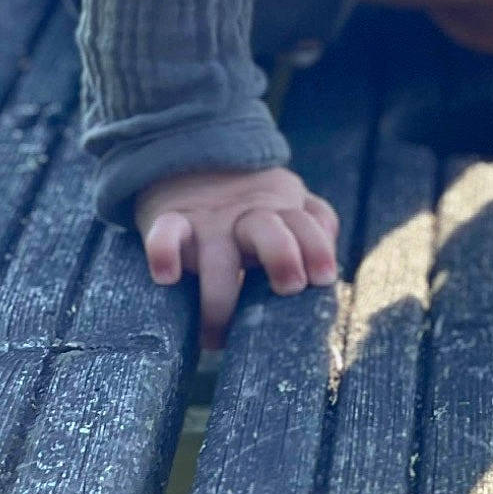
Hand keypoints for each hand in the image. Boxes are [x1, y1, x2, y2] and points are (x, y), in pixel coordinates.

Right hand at [134, 165, 340, 348]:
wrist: (188, 156)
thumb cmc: (249, 201)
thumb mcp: (286, 200)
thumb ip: (314, 222)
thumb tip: (329, 265)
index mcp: (280, 210)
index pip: (306, 224)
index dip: (319, 249)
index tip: (322, 280)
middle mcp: (246, 215)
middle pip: (269, 230)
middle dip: (282, 257)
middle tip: (288, 288)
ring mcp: (208, 220)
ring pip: (217, 253)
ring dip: (221, 294)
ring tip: (216, 336)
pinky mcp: (169, 219)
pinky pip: (165, 233)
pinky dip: (163, 252)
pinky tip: (168, 277)